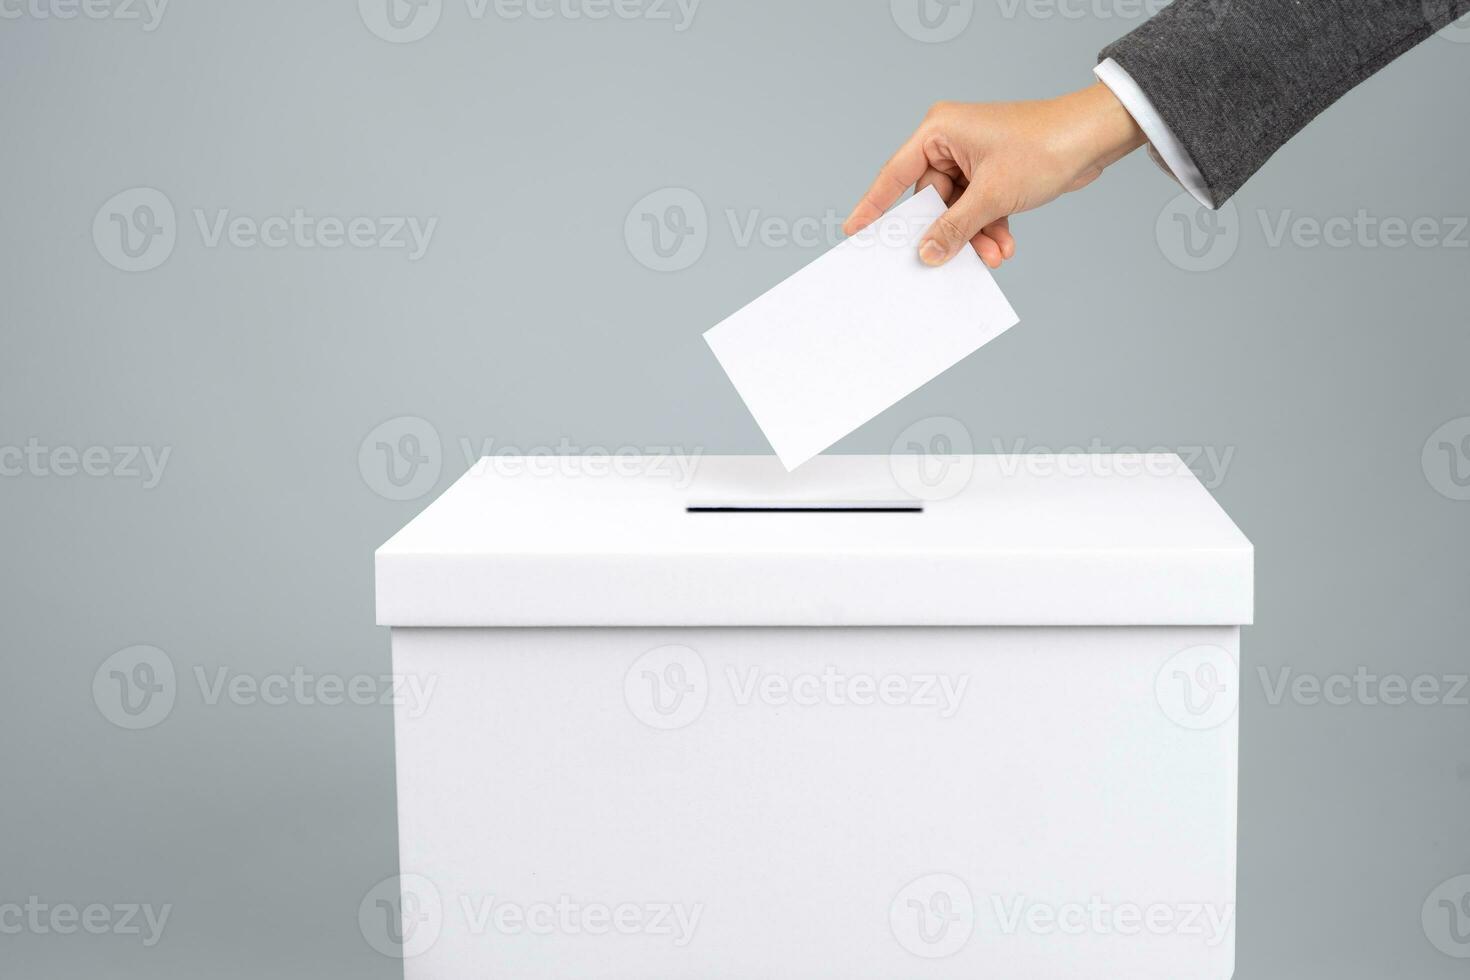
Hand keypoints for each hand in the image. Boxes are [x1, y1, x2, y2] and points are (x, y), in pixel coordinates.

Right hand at [843, 83, 1145, 268]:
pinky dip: (989, 229)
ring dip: (974, 237)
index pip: (896, 174)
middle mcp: (951, 142)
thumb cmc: (1046, 145)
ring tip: (994, 257)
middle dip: (949, 233)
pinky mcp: (993, 174)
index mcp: (940, 131)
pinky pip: (978, 209)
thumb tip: (927, 253)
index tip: (854, 232)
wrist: (1094, 138)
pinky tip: (1004, 247)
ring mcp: (972, 159)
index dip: (874, 205)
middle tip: (950, 263)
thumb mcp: (993, 194)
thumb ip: (954, 226)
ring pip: (958, 211)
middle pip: (931, 201)